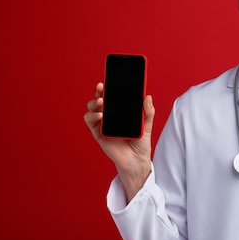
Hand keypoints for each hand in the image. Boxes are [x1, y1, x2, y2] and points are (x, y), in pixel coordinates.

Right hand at [83, 82, 154, 200]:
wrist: (136, 161)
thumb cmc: (140, 142)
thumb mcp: (147, 125)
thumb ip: (148, 112)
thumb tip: (147, 96)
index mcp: (121, 111)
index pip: (114, 96)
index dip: (111, 87)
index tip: (111, 78)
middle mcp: (110, 115)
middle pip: (101, 99)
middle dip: (100, 91)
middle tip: (102, 87)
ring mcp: (103, 124)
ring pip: (92, 108)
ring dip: (94, 103)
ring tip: (101, 102)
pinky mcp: (98, 133)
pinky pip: (90, 122)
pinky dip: (92, 116)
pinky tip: (100, 116)